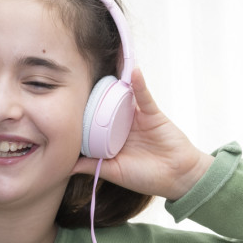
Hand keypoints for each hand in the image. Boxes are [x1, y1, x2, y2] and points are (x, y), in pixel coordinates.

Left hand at [72, 68, 213, 201]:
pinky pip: (144, 95)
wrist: (177, 177)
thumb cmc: (146, 178)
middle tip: (76, 80)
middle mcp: (122, 125)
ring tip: (102, 65)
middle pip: (104, 106)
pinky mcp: (152, 113)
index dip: (81, 116)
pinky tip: (132, 70)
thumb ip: (92, 166)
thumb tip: (66, 166)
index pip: (92, 124)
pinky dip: (139, 83)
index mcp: (111, 139)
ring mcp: (136, 117)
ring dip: (115, 82)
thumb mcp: (114, 172)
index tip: (64, 105)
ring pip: (122, 96)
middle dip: (93, 95)